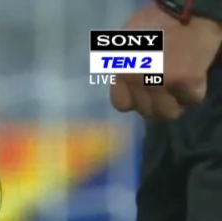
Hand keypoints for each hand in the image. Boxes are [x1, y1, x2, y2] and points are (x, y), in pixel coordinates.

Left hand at [110, 4, 221, 119]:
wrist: (185, 12)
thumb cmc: (154, 23)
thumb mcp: (124, 44)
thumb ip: (123, 68)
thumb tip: (126, 84)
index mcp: (121, 71)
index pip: (121, 105)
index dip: (135, 100)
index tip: (143, 92)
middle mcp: (137, 81)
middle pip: (147, 112)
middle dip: (156, 103)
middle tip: (165, 90)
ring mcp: (161, 83)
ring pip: (168, 113)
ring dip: (175, 102)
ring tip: (178, 89)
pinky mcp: (186, 82)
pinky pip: (191, 99)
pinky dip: (193, 91)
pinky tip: (193, 78)